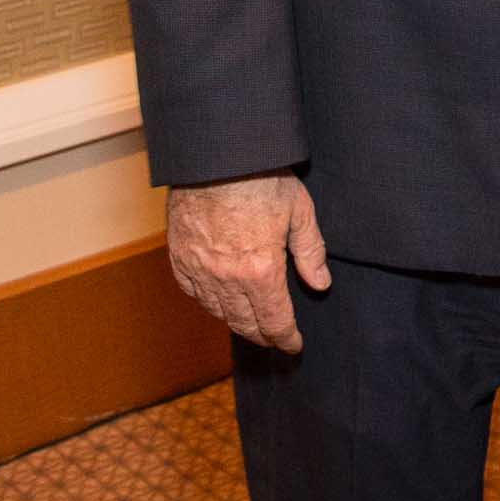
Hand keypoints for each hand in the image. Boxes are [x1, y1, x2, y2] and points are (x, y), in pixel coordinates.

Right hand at [166, 173, 329, 350]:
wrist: (215, 155)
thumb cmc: (261, 176)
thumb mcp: (299, 210)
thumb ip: (310, 252)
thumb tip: (320, 284)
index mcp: (261, 270)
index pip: (275, 321)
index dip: (287, 339)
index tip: (294, 345)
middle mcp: (227, 278)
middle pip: (246, 324)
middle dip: (263, 335)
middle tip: (274, 338)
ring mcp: (199, 269)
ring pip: (219, 312)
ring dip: (237, 322)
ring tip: (250, 323)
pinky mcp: (179, 257)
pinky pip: (193, 292)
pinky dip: (208, 302)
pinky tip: (219, 301)